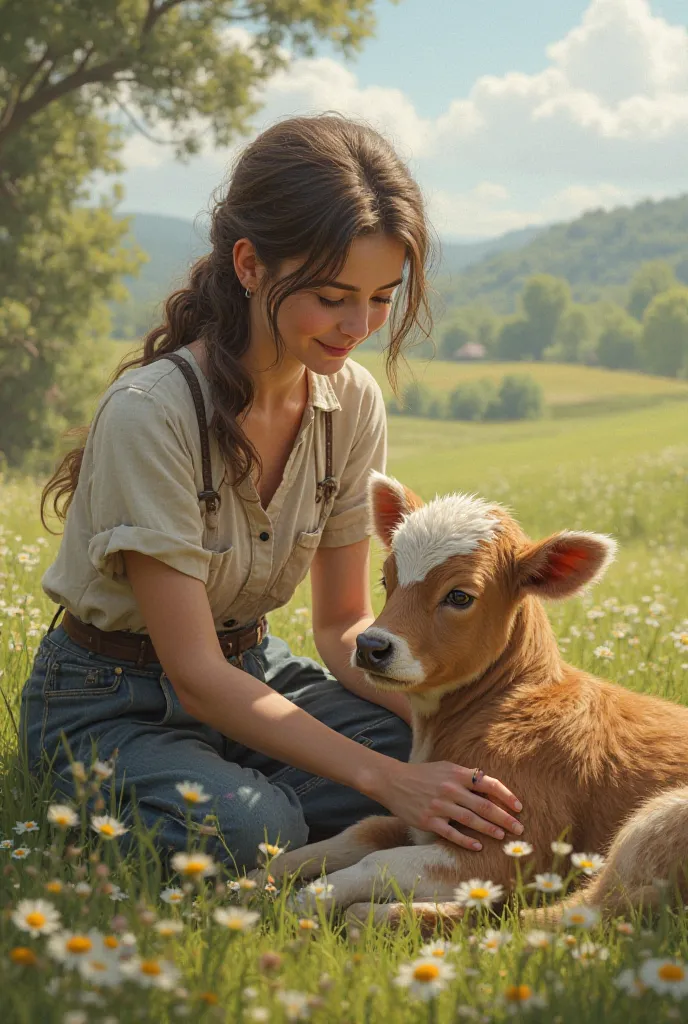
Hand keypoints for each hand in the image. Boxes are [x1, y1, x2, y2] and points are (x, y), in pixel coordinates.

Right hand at [375, 760, 523, 849]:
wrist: (393, 781)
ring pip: (471, 820)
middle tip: (519, 828)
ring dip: (490, 829)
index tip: (519, 807)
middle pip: (484, 805)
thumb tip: (489, 783)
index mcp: (457, 774)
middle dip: (505, 818)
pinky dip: (466, 840)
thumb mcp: (445, 767)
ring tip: (503, 837)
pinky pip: (451, 833)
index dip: (506, 796)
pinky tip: (478, 846)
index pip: (489, 784)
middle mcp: (450, 789)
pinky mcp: (429, 820)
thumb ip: (466, 775)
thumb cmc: (423, 775)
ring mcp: (439, 806)